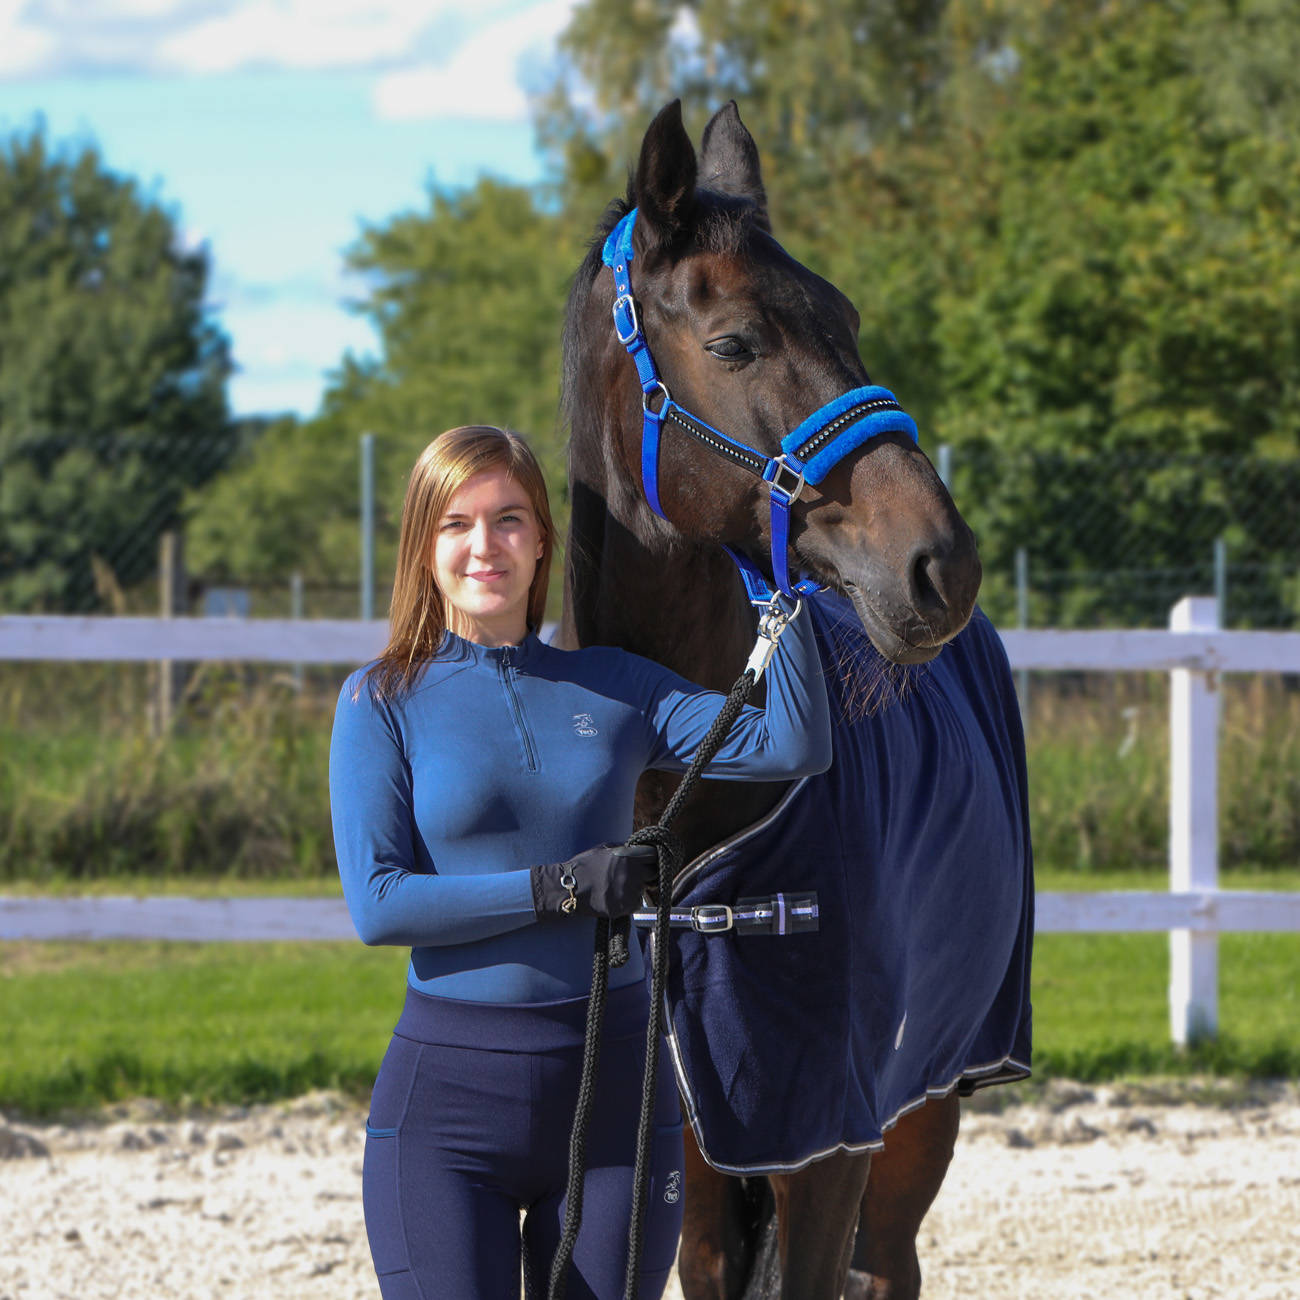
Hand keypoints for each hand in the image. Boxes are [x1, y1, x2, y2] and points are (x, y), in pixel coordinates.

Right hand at [530, 844, 657, 918]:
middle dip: (647, 875)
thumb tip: (640, 848)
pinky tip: (615, 897)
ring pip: (643, 890)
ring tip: (618, 886)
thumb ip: (625, 848)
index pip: (654, 856)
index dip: (652, 859)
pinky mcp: (625, 907)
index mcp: (629, 856)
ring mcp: (630, 891)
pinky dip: (629, 901)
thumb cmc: (585, 866)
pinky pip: (636, 903)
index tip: (649, 862)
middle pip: (653, 874)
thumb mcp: (605, 849)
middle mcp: (633, 873)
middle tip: (634, 876)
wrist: (570, 888)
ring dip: (636, 888)